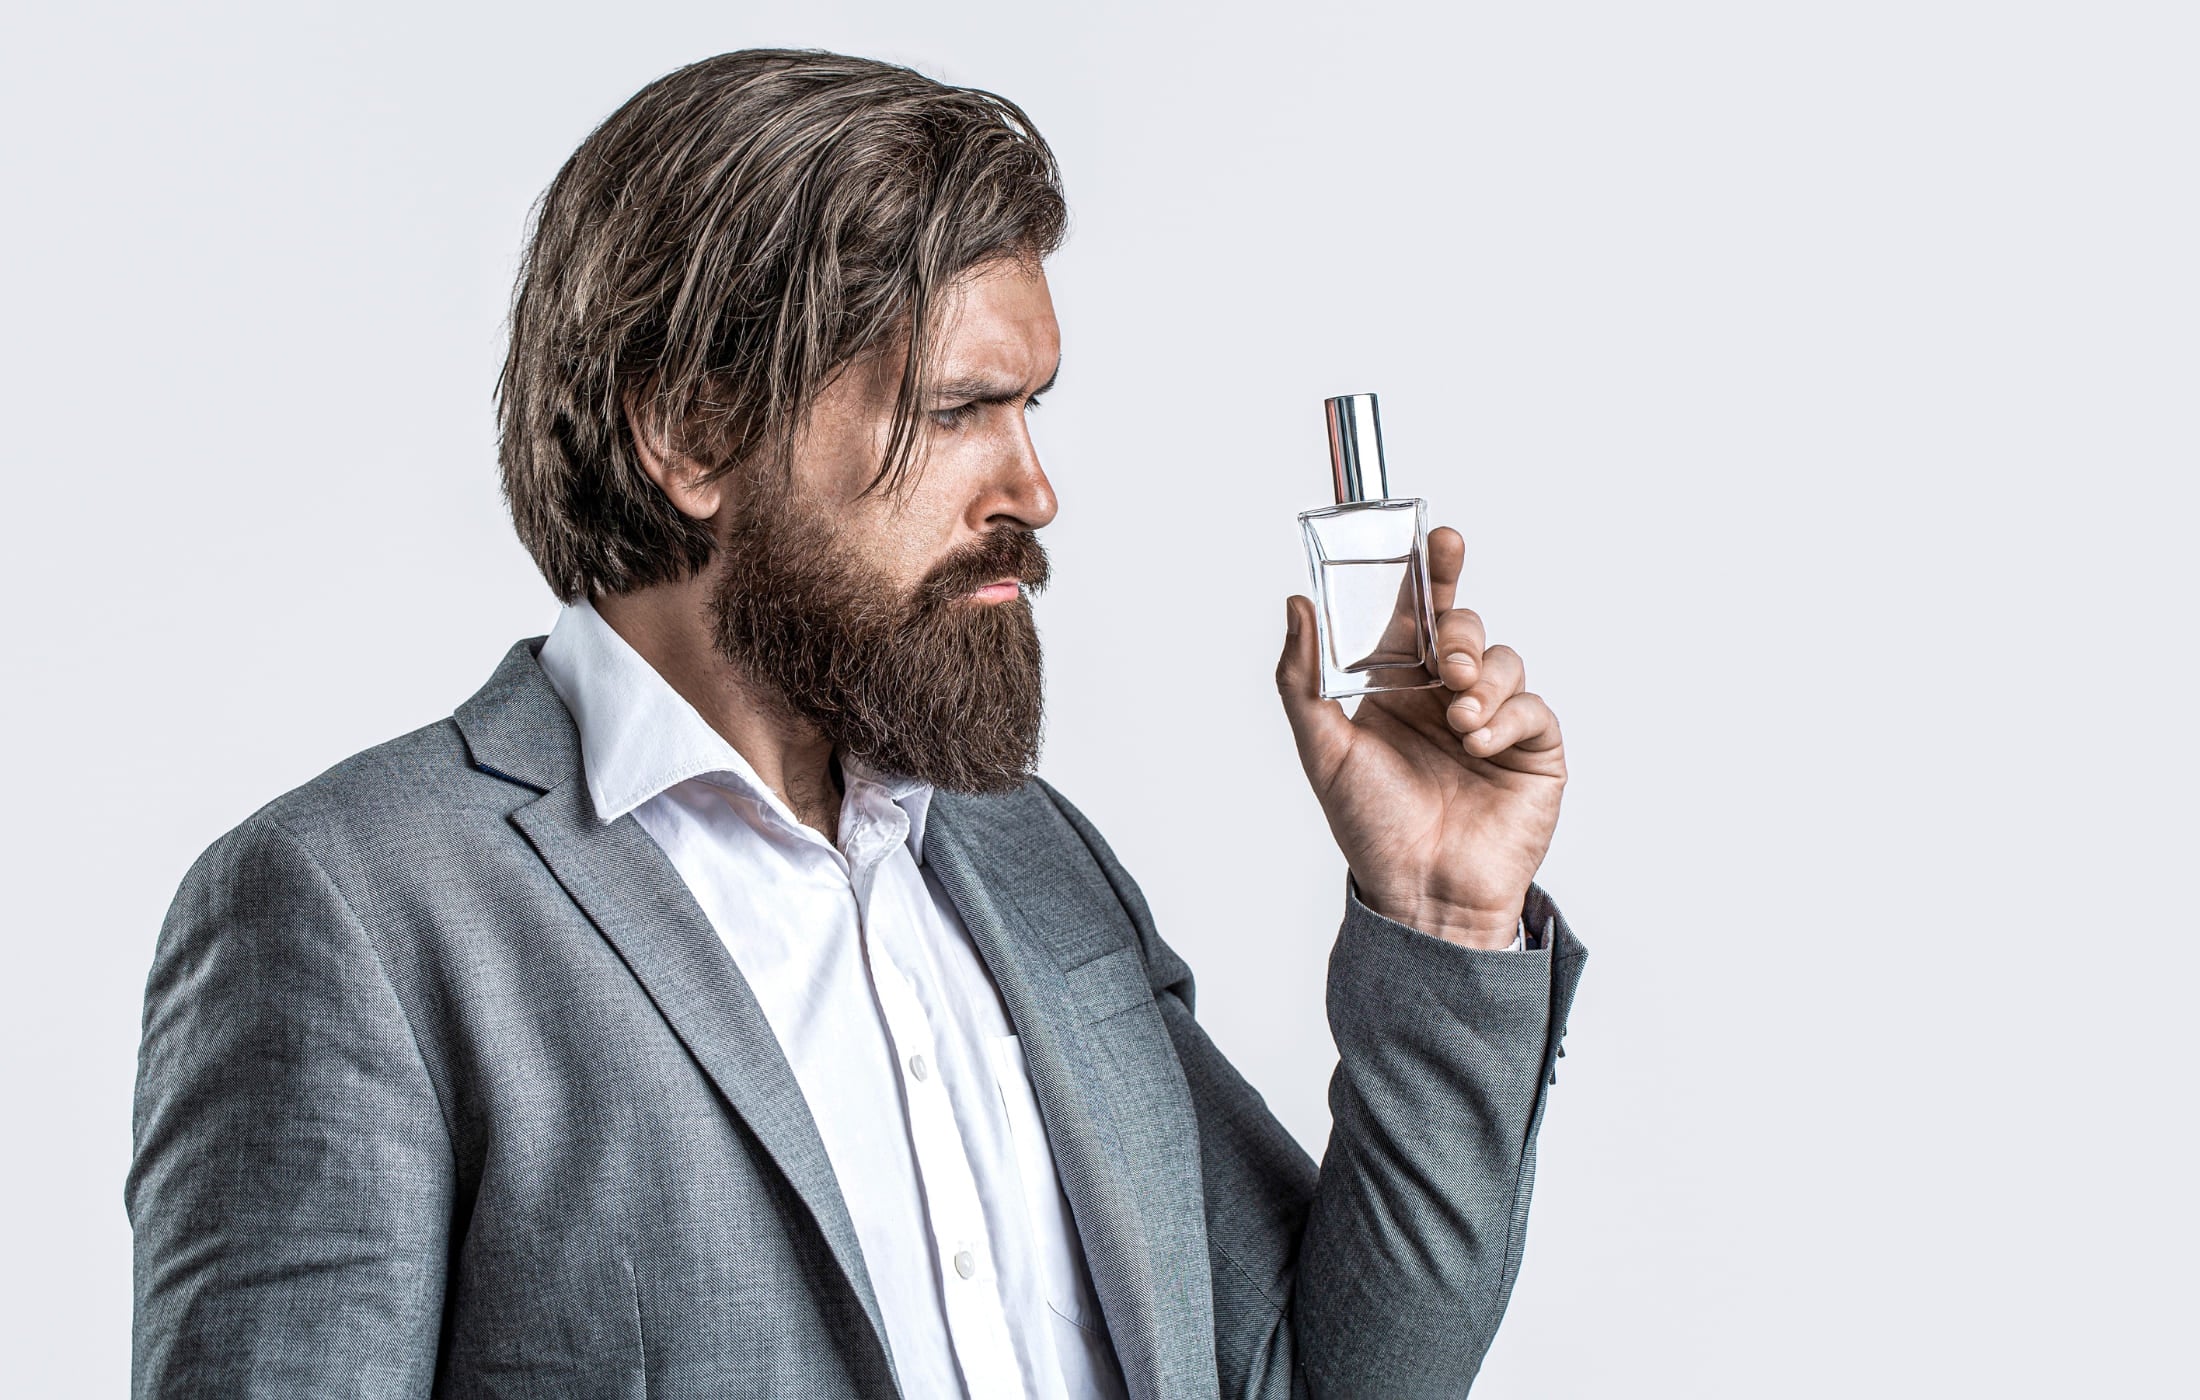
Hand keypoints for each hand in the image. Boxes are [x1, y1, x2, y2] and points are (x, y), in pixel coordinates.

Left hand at [1277, 526, 1564, 949]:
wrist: (1420, 895)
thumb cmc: (1371, 828)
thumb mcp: (1323, 749)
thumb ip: (1304, 677)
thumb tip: (1296, 604)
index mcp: (1398, 688)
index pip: (1416, 616)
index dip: (1430, 573)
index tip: (1439, 539)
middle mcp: (1447, 697)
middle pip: (1466, 626)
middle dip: (1461, 625)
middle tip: (1448, 654)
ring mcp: (1494, 722)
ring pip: (1503, 660)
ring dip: (1482, 678)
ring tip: (1458, 714)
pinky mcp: (1533, 750)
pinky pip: (1532, 708)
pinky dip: (1505, 716)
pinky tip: (1478, 741)